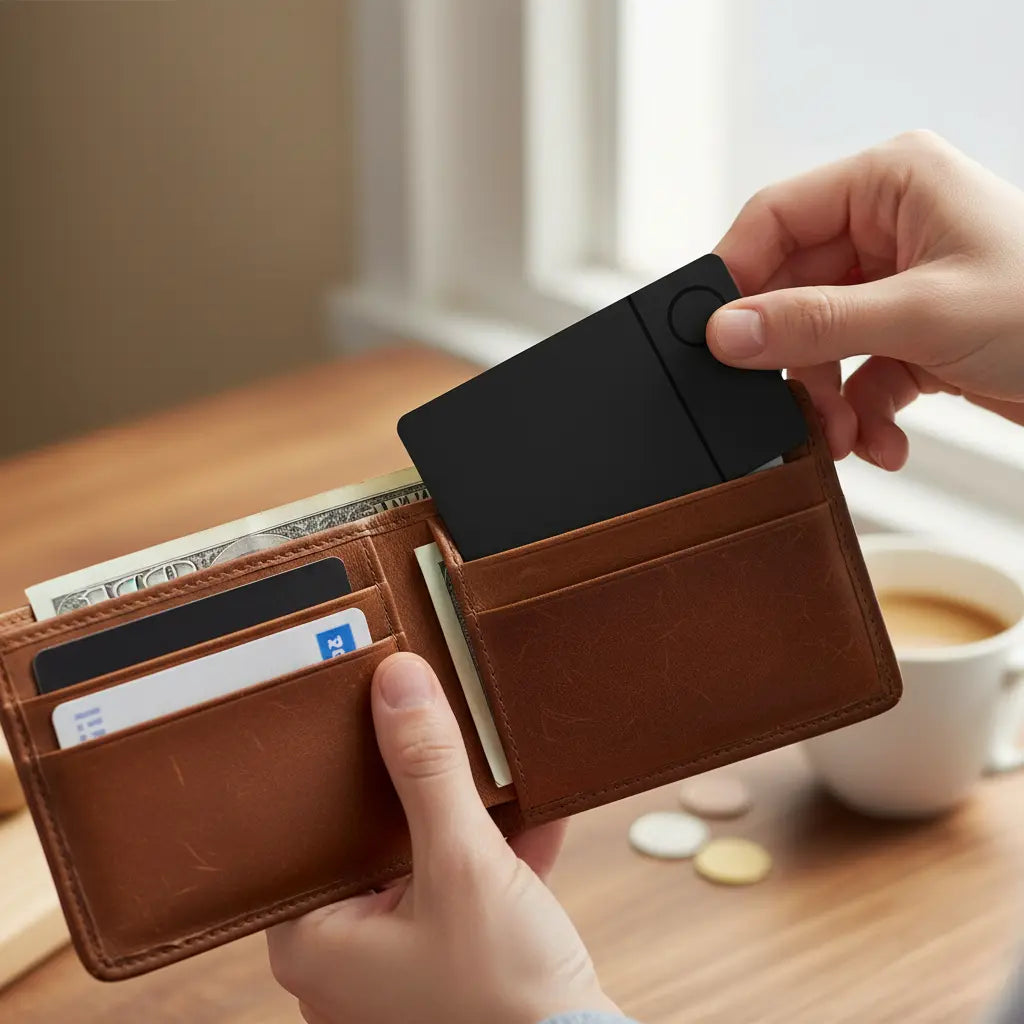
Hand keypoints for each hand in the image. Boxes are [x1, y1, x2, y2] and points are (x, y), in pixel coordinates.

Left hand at [266, 652, 617, 1023]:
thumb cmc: (501, 998)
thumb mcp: (463, 864)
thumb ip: (428, 770)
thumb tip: (398, 683)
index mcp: (316, 941)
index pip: (310, 828)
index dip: (340, 764)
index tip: (366, 709)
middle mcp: (348, 958)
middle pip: (375, 838)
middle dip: (422, 783)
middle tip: (435, 721)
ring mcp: (402, 966)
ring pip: (428, 861)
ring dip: (471, 815)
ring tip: (494, 760)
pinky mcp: (455, 968)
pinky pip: (467, 891)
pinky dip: (500, 855)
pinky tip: (536, 811)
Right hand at [707, 130, 1023, 468]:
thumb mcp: (922, 316)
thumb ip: (813, 324)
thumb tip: (727, 332)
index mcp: (891, 184)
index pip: (776, 217)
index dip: (736, 277)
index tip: (712, 335)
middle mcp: (889, 228)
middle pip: (791, 292)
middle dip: (792, 361)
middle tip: (785, 404)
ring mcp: (898, 285)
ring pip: (817, 342)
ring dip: (824, 399)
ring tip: (843, 437)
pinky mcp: (911, 336)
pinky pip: (854, 374)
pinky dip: (859, 415)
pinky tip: (880, 441)